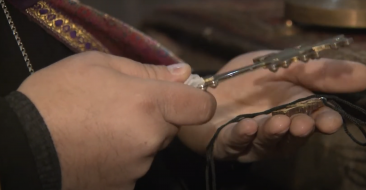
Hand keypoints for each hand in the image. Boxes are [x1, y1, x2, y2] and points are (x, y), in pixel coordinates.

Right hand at [18, 51, 215, 189]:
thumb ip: (147, 69)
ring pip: (152, 146)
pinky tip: (97, 147)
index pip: (201, 106)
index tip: (181, 95)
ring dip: (137, 136)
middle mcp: (150, 138)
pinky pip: (135, 165)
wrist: (22, 146)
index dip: (197, 99)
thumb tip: (183, 73)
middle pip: (171, 125)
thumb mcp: (97, 65)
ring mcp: (138, 166)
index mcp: (149, 103)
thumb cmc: (58, 97)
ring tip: (101, 128)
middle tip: (122, 107)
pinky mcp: (124, 186)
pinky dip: (123, 156)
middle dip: (156, 115)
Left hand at [179, 50, 365, 162]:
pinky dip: (242, 136)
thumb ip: (319, 71)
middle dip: (300, 130)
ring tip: (277, 122)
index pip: (316, 119)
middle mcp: (278, 129)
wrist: (207, 84)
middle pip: (294, 135)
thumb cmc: (248, 77)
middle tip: (303, 123)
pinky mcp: (228, 143)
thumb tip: (365, 72)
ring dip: (273, 133)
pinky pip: (235, 143)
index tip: (330, 121)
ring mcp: (253, 139)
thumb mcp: (284, 65)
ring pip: (267, 142)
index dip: (325, 121)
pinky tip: (246, 126)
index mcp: (294, 110)